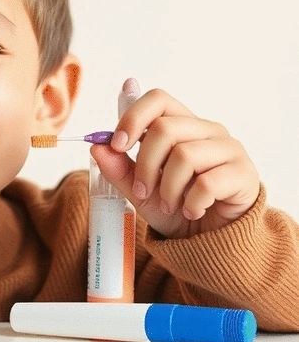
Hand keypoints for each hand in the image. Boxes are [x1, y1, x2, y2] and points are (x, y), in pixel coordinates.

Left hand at [90, 88, 259, 238]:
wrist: (208, 241)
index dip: (133, 117)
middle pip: (165, 128)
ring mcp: (229, 149)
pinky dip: (191, 203)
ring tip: (168, 204)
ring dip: (167, 188)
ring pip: (185, 155)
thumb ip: (118, 169)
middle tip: (142, 191)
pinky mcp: (244, 174)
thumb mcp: (139, 191)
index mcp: (181, 124)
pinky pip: (207, 183)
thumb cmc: (174, 208)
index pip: (158, 99)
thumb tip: (96, 147)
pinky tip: (192, 211)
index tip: (116, 145)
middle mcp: (207, 130)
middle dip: (145, 164)